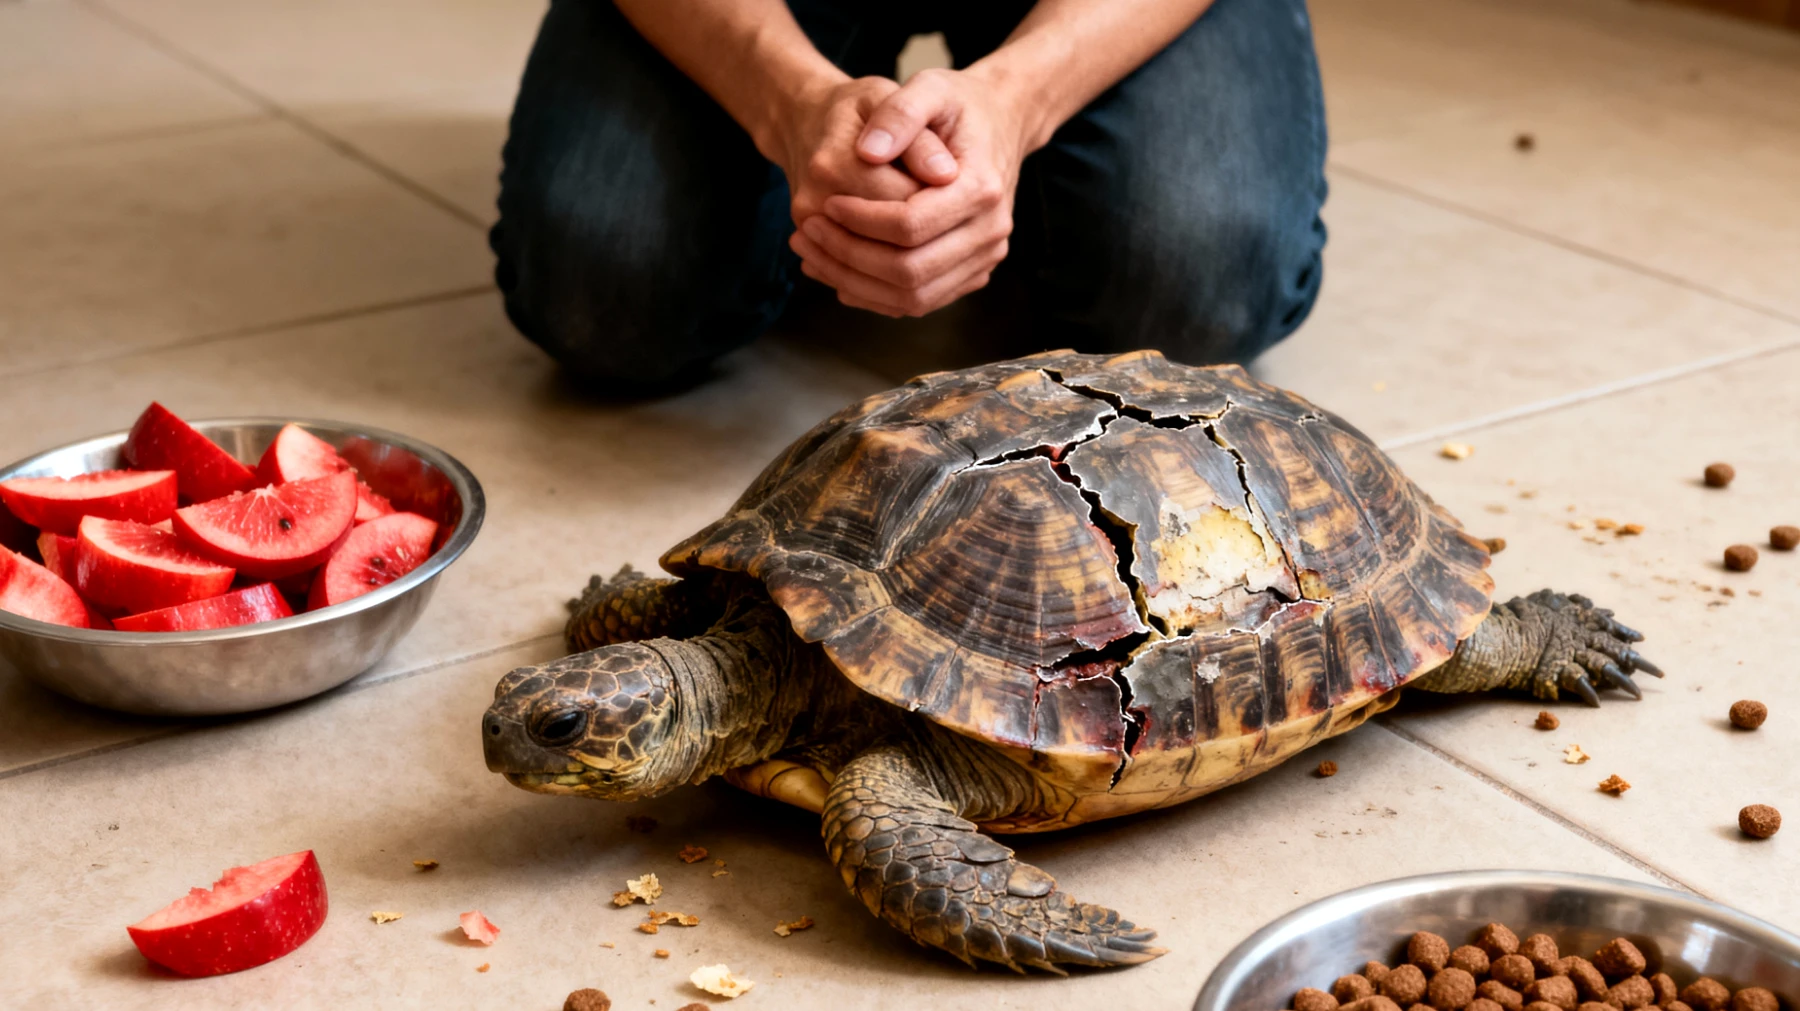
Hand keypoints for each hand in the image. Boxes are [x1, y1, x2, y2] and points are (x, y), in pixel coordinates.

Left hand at [788, 68, 1029, 317]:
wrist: (1000, 122)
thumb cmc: (959, 104)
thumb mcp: (930, 86)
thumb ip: (899, 113)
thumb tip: (867, 152)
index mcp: (981, 188)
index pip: (910, 225)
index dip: (861, 221)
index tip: (826, 203)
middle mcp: (990, 232)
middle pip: (910, 271)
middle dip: (851, 256)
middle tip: (809, 231)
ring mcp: (984, 259)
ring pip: (912, 297)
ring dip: (856, 281)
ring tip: (812, 253)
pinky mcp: (971, 274)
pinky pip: (918, 302)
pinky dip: (873, 293)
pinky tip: (837, 270)